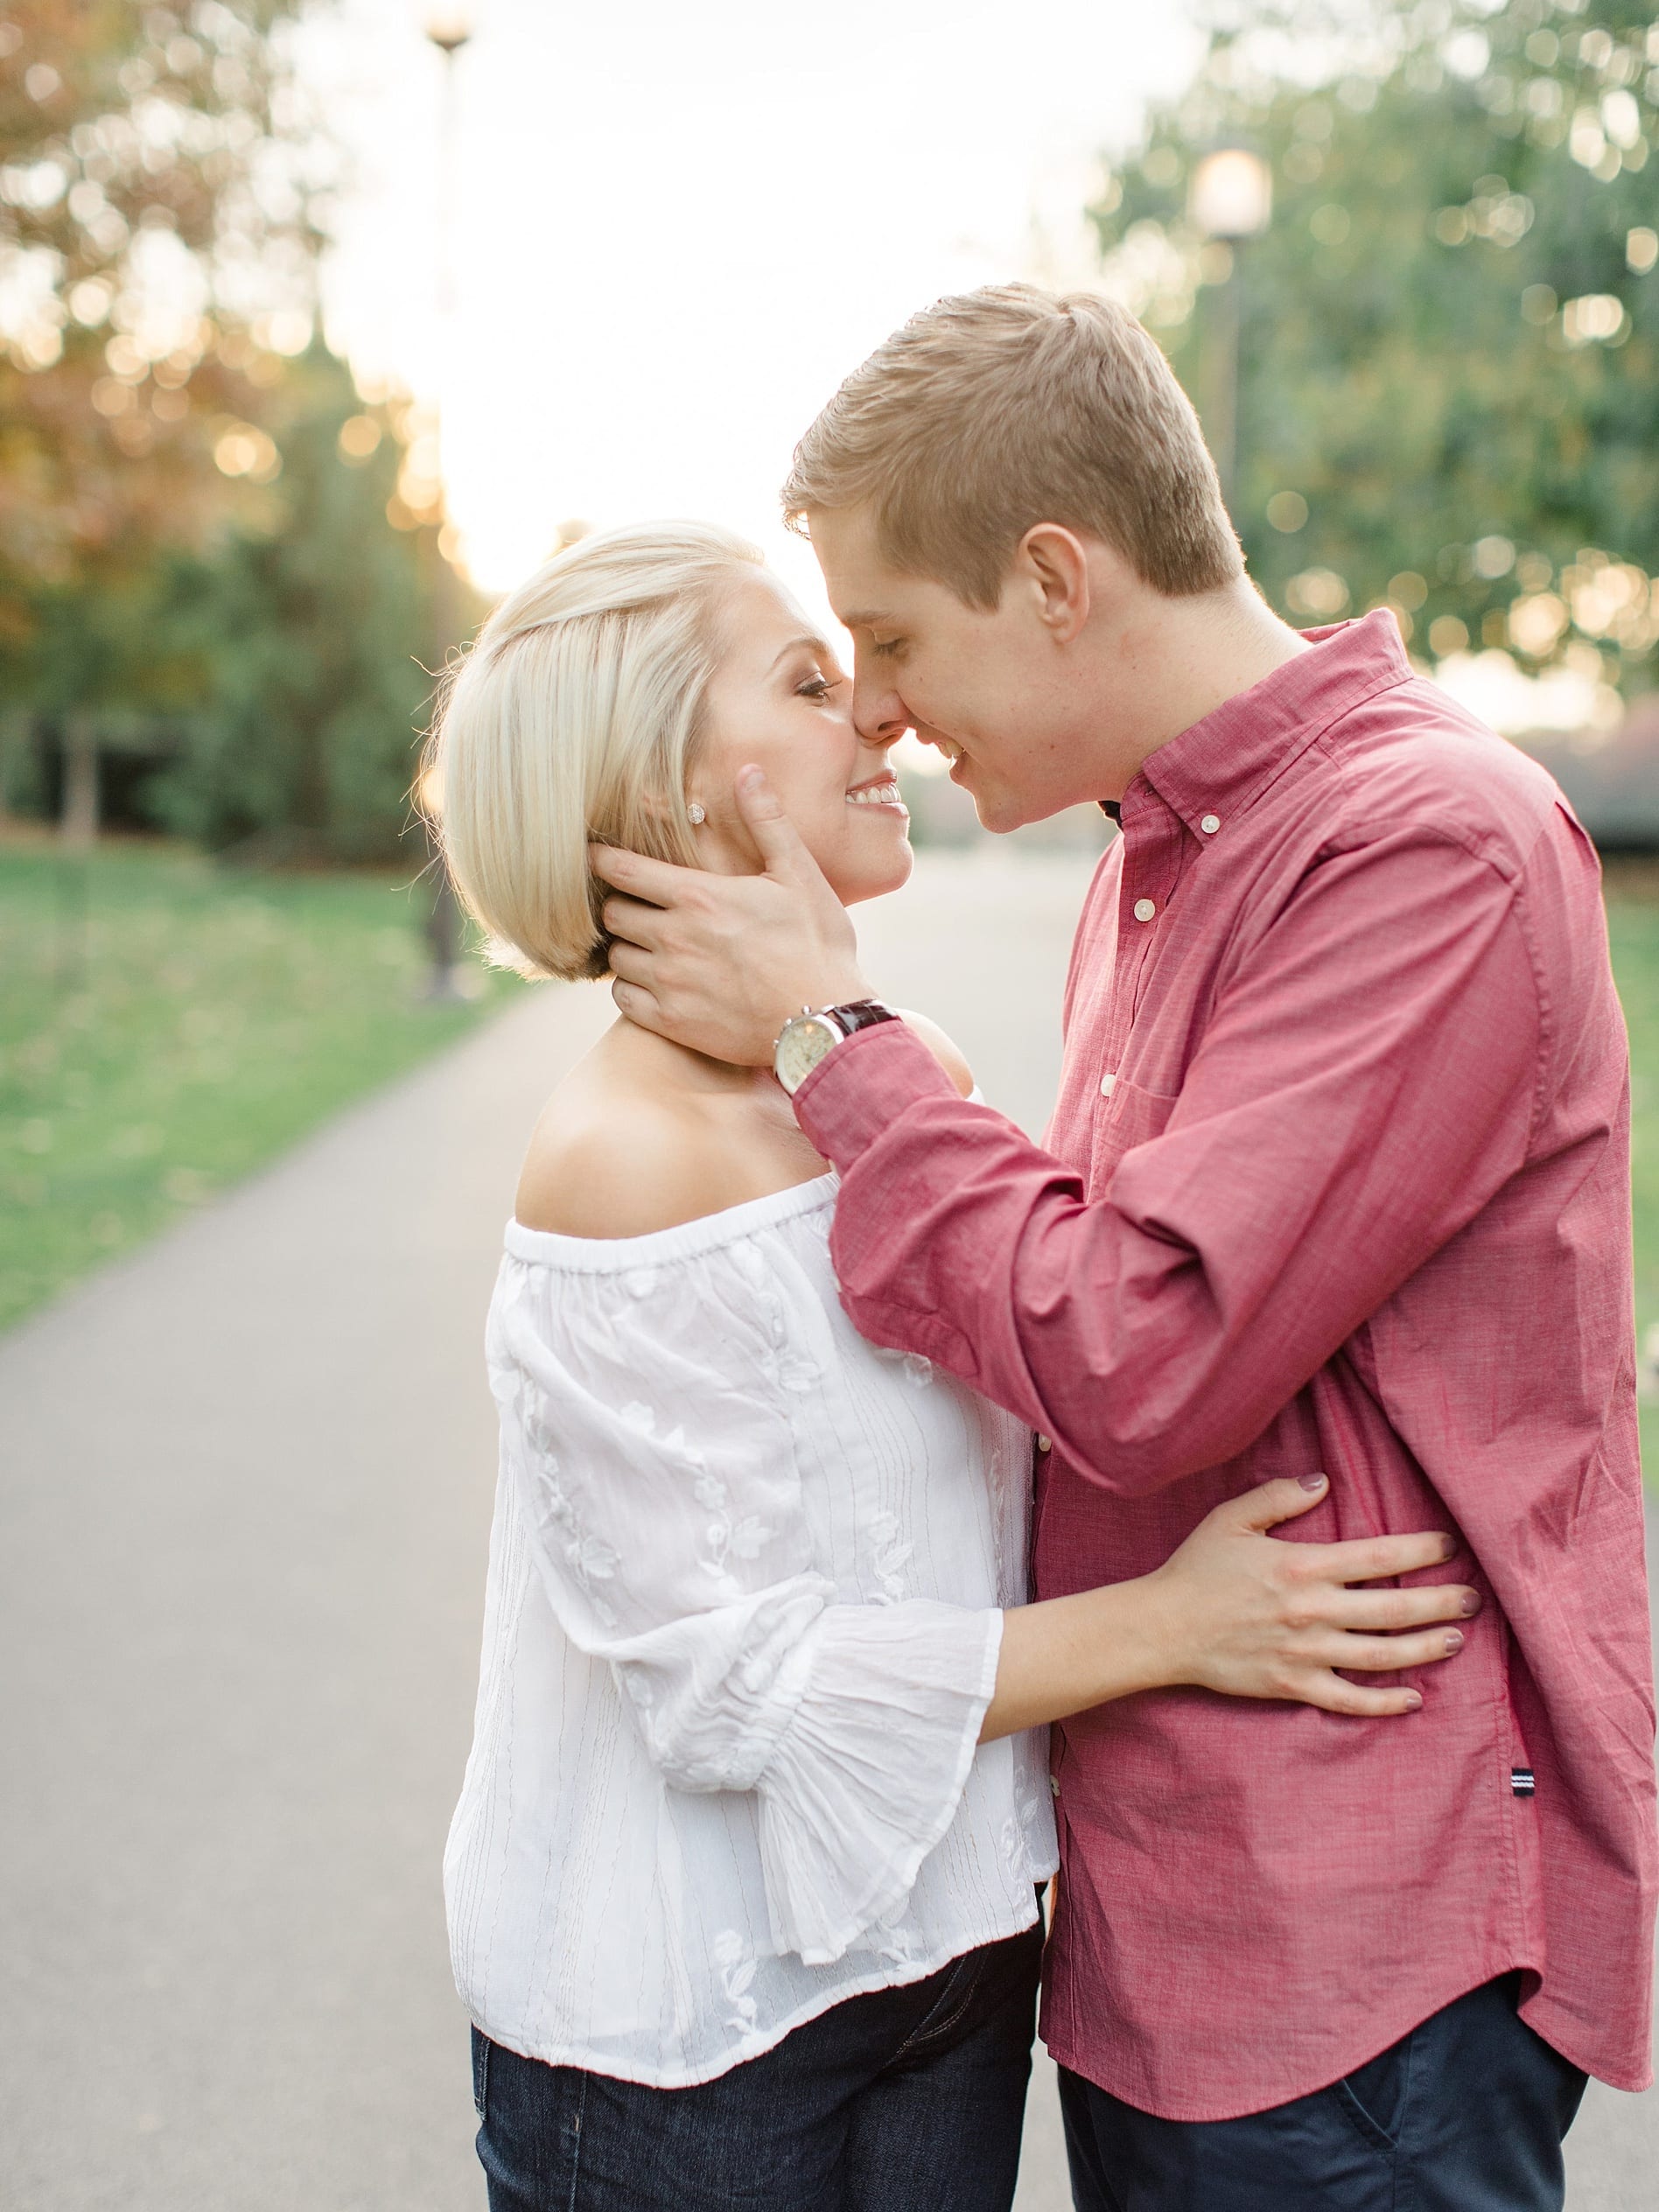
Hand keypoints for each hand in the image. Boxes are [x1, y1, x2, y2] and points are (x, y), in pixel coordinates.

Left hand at [590, 767, 867, 1065]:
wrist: (824, 1020)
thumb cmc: (817, 945)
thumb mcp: (799, 875)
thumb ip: (767, 822)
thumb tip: (748, 772)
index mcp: (698, 896)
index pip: (623, 869)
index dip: (602, 860)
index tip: (595, 856)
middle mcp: (674, 938)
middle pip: (613, 914)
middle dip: (620, 905)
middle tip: (637, 905)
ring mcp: (669, 983)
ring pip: (615, 958)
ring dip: (627, 948)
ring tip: (648, 946)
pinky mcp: (672, 1022)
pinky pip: (623, 1000)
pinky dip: (630, 989)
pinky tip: (654, 984)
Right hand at [1150, 1474, 1479, 1716]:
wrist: (1162, 1628)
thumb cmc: (1196, 1569)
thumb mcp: (1230, 1519)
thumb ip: (1277, 1497)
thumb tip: (1323, 1483)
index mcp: (1302, 1565)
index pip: (1379, 1556)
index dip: (1421, 1551)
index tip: (1449, 1547)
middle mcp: (1312, 1611)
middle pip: (1394, 1609)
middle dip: (1441, 1602)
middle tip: (1474, 1598)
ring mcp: (1306, 1653)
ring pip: (1383, 1655)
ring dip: (1426, 1648)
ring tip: (1456, 1639)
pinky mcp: (1294, 1686)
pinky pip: (1350, 1700)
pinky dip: (1385, 1702)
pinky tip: (1414, 1698)